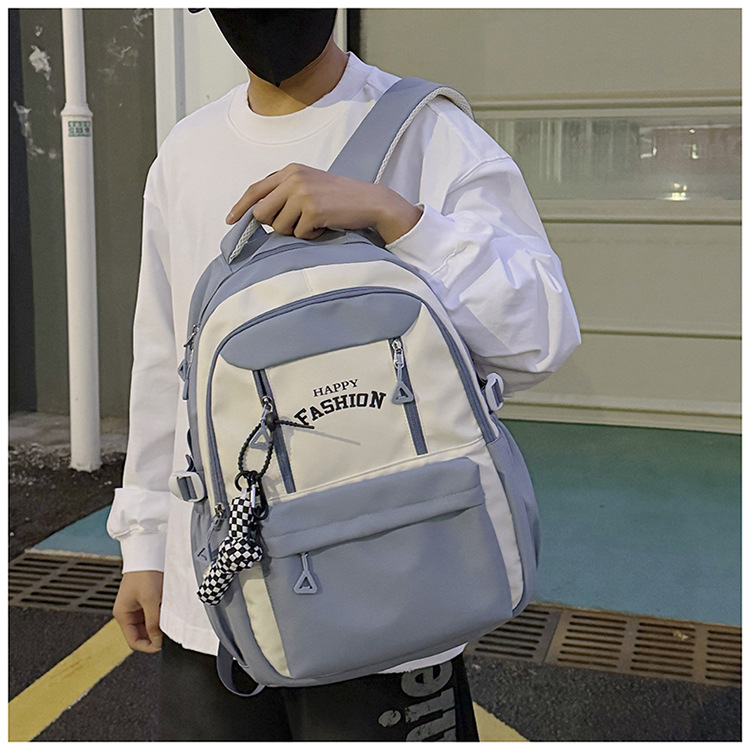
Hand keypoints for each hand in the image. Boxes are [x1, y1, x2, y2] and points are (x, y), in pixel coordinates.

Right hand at [112, 570, 163, 652]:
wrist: (149, 553)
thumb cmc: (145, 573)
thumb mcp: (150, 600)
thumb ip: (153, 622)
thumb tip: (157, 641)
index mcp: (122, 615)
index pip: (133, 641)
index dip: (148, 646)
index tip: (162, 646)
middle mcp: (128, 612)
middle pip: (141, 634)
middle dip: (154, 636)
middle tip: (169, 634)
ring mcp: (136, 606)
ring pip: (148, 625)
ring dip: (158, 625)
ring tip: (169, 620)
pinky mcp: (145, 599)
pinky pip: (152, 615)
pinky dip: (160, 616)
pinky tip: (168, 612)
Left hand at [226, 163, 422, 244]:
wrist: (370, 201)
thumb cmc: (340, 197)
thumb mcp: (310, 185)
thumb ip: (285, 192)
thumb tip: (260, 214)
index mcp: (290, 170)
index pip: (256, 189)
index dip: (241, 207)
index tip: (230, 220)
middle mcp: (293, 178)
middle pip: (262, 212)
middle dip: (273, 224)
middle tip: (294, 225)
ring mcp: (302, 193)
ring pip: (278, 226)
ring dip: (294, 232)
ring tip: (313, 223)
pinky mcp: (312, 209)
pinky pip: (298, 234)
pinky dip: (309, 236)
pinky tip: (322, 226)